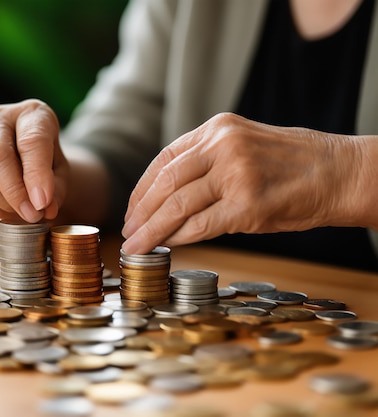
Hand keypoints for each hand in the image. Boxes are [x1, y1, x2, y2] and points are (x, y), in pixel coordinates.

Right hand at [0, 99, 68, 221]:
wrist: (23, 151)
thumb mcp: (60, 169)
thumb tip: (44, 208)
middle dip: (14, 193)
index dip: (36, 175)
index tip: (42, 203)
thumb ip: (56, 188)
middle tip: (32, 215)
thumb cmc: (44, 158)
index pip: (31, 141)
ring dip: (0, 203)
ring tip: (20, 212)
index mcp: (31, 114)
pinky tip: (5, 209)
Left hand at [121, 112, 365, 253]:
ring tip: (137, 245)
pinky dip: (179, 238)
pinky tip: (167, 246)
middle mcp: (223, 145)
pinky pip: (201, 225)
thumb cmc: (292, 165)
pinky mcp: (248, 204)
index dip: (142, 188)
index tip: (132, 209)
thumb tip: (168, 199)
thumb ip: (206, 164)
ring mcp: (236, 173)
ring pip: (177, 205)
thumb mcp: (244, 147)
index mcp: (217, 129)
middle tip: (129, 232)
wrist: (340, 173)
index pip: (165, 160)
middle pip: (166, 183)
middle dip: (141, 212)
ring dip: (152, 229)